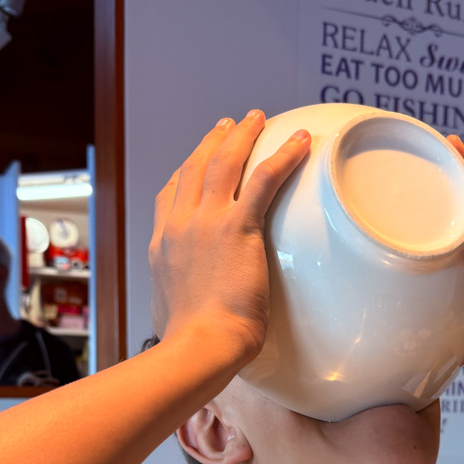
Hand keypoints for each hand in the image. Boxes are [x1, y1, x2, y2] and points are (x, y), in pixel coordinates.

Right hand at [150, 110, 309, 363]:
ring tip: (258, 118)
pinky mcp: (237, 227)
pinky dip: (283, 155)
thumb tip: (185, 316)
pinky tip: (301, 141)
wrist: (199, 345)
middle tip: (229, 124)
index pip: (170, 196)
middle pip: (195, 167)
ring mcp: (206, 222)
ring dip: (243, 135)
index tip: (195, 160)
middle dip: (213, 141)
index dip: (184, 172)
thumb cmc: (192, 345)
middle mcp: (179, 225)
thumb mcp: (172, 315)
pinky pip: (264, 179)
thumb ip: (180, 303)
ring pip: (225, 162)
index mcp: (162, 245)